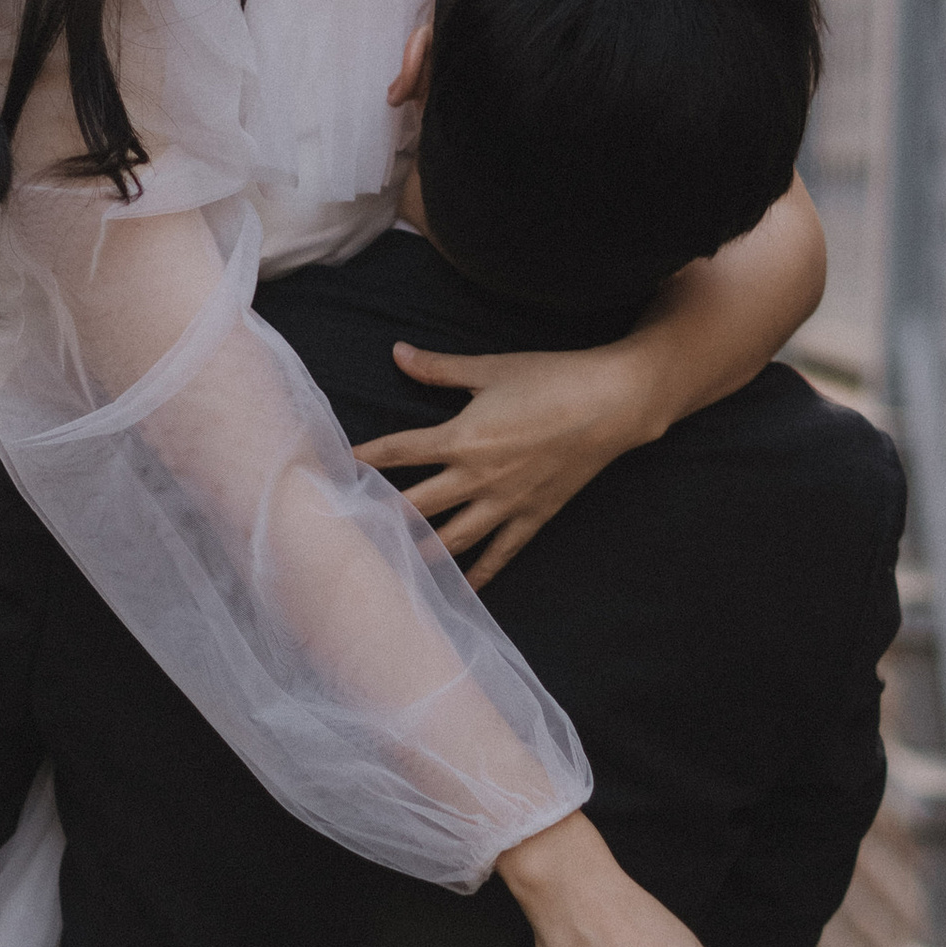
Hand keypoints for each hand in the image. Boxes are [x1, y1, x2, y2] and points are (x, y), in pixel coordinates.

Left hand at [354, 336, 656, 586]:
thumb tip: (398, 352)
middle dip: (381, 521)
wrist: (612, 404)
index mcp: (461, 437)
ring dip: (420, 556)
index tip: (333, 470)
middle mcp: (477, 477)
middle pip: (416, 506)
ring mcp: (505, 502)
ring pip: (452, 540)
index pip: (398, 451)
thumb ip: (439, 369)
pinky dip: (480, 576)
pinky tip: (461, 594)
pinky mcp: (533, 516)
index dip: (363, 461)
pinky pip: (500, 554)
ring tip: (391, 573)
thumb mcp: (490, 369)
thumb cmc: (551, 379)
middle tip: (348, 538)